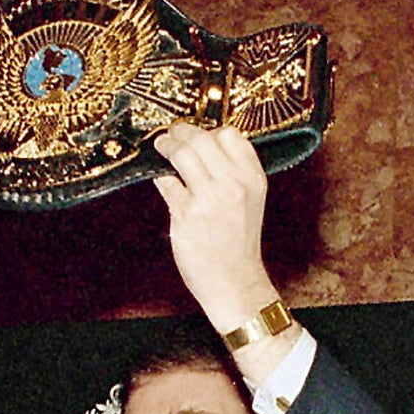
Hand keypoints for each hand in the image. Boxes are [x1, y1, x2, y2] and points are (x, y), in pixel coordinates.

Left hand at [150, 123, 278, 349]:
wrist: (234, 282)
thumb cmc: (238, 243)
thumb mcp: (250, 201)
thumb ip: (233, 173)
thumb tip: (201, 146)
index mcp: (253, 179)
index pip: (231, 135)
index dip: (210, 131)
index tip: (198, 133)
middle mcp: (233, 185)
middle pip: (202, 138)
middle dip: (181, 131)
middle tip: (171, 134)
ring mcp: (209, 199)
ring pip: (182, 154)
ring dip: (167, 146)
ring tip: (161, 146)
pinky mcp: (186, 214)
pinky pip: (166, 181)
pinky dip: (160, 175)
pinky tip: (161, 177)